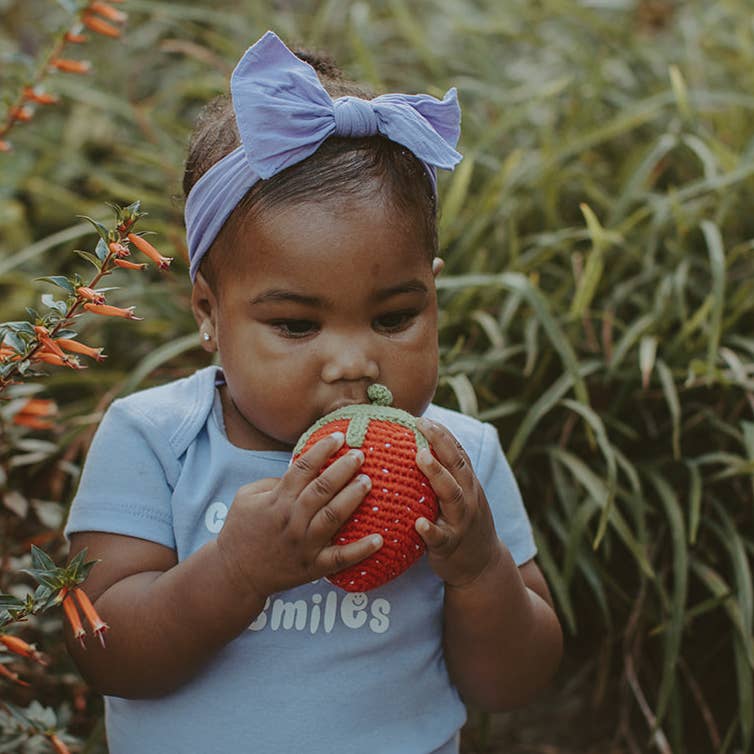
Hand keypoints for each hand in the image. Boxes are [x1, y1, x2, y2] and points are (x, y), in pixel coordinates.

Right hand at [216, 432, 381, 599]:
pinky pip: (340, 559)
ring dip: (352, 498)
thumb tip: (299, 471)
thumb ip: (271, 482)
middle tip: (361, 455)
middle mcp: (292, 520)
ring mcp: (304, 545)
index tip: (340, 437)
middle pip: (321, 489)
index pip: (302, 468)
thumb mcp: (245, 498)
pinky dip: (361, 550)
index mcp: (277, 501)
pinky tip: (380, 539)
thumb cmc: (240, 531)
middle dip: (343, 469)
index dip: (322, 450)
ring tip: (368, 482)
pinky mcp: (313, 567)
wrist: (234, 574)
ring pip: (332, 517)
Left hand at [414, 417, 502, 587]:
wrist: (483, 566)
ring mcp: (461, 521)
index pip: (458, 453)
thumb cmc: (462, 523)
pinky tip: (419, 523)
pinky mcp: (450, 545)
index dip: (443, 434)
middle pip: (457, 466)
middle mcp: (469, 498)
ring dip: (437, 474)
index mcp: (469, 484)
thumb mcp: (461, 495)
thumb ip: (447, 474)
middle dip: (441, 443)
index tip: (425, 418)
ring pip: (452, 495)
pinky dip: (430, 529)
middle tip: (421, 425)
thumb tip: (418, 445)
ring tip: (421, 457)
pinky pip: (440, 537)